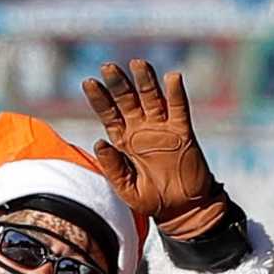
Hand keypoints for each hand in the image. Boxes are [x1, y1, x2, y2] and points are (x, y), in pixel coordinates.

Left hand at [81, 60, 226, 241]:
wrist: (184, 210)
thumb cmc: (152, 200)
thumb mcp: (127, 190)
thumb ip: (112, 168)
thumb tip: (100, 142)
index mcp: (123, 141)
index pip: (108, 114)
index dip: (99, 99)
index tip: (89, 82)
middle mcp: (141, 129)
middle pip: (127, 100)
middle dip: (118, 83)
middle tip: (108, 67)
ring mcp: (162, 129)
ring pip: (151, 98)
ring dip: (145, 81)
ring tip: (137, 63)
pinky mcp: (183, 132)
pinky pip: (179, 109)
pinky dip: (176, 93)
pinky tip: (172, 78)